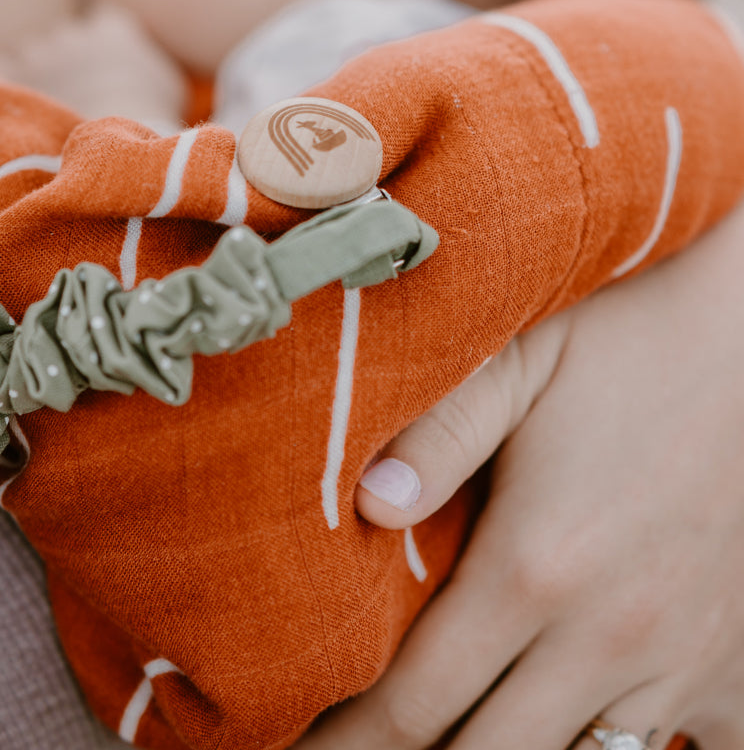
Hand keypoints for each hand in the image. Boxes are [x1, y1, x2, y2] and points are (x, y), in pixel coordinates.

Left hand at [0, 3, 186, 131]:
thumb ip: (151, 61)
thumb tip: (141, 64)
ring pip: (30, 53)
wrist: (112, 152)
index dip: (103, 45)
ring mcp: (40, 53)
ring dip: (35, 72)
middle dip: (67, 61)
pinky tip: (9, 97)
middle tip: (76, 97)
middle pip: (64, 38)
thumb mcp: (169, 86)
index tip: (105, 71)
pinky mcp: (10, 75)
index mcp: (113, 29)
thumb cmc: (149, 125)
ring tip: (46, 107)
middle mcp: (74, 32)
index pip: (103, 21)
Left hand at [300, 199, 743, 749]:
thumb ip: (437, 436)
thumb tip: (367, 507)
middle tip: (372, 745)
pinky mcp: (742, 672)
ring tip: (469, 723)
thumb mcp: (520, 365)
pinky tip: (589, 717)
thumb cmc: (631, 346)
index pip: (415, 703)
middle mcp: (606, 639)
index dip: (350, 742)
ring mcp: (683, 666)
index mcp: (532, 568)